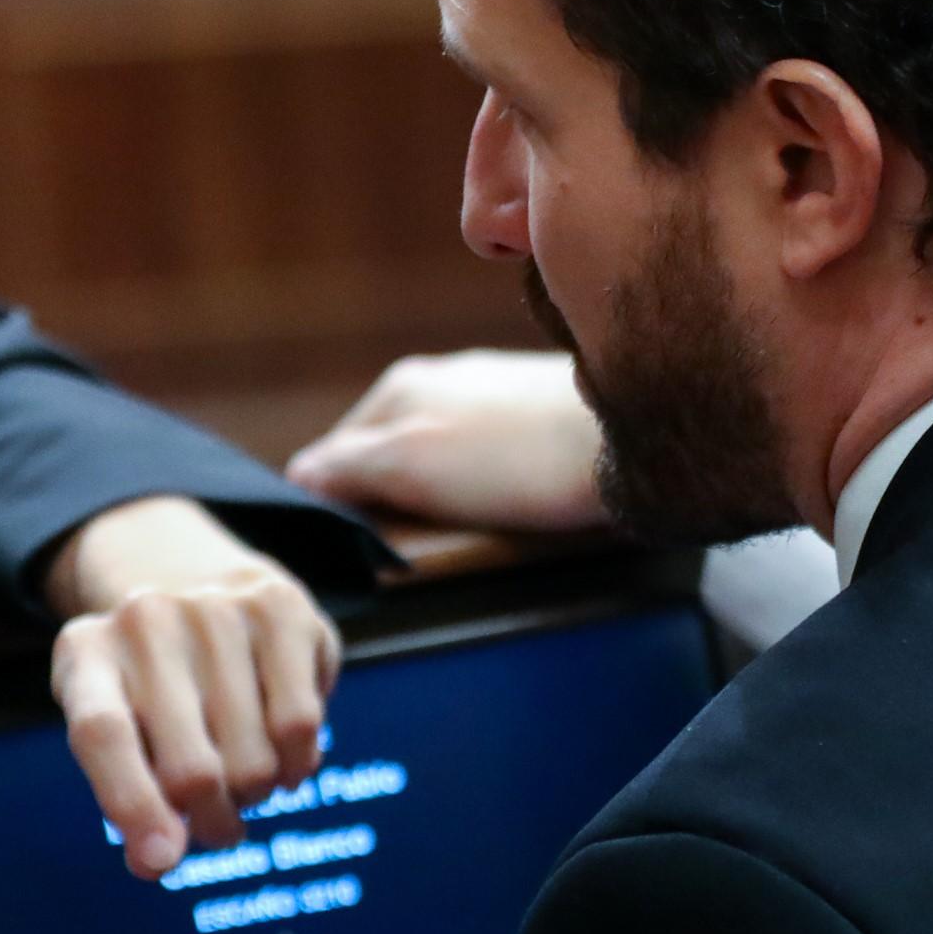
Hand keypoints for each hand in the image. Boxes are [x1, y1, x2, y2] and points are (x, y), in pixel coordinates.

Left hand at [43, 495, 341, 881]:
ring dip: (256, 797)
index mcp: (85, 653)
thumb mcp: (117, 726)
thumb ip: (126, 793)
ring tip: (246, 779)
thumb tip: (152, 864)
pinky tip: (284, 758)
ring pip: (253, 760)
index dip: (131, 806)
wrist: (195, 581)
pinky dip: (297, 766)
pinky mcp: (278, 606)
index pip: (102, 734)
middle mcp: (144, 619)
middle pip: (190, 771)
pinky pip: (300, 725)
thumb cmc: (150, 685)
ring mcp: (213, 606)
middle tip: (216, 825)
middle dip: (212, 824)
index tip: (159, 864)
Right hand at [285, 350, 608, 531]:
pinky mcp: (541, 422)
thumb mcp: (411, 462)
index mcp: (402, 387)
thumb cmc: (519, 457)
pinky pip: (493, 468)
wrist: (633, 439)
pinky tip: (513, 516)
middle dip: (392, 504)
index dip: (336, 505)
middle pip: (389, 458)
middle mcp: (444, 382)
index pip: (334, 453)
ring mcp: (495, 399)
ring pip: (442, 463)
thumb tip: (299, 477)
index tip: (350, 548)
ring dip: (444, 504)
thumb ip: (349, 467)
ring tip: (469, 537)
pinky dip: (490, 496)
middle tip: (412, 551)